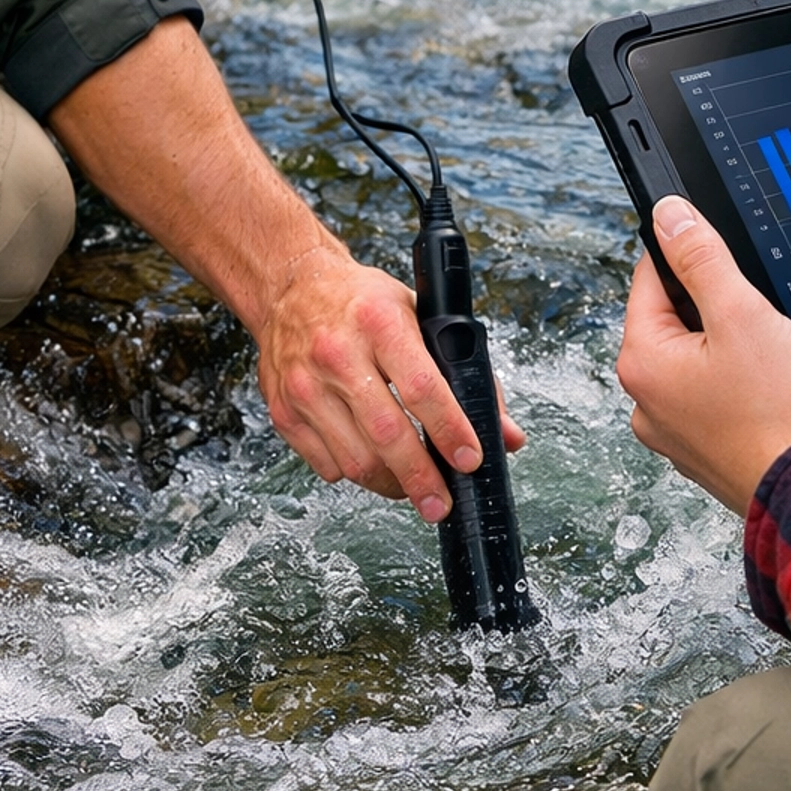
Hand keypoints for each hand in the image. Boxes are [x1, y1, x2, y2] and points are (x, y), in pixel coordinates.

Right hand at [258, 245, 525, 516]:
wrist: (292, 288)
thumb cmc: (363, 303)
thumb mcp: (421, 317)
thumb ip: (468, 375)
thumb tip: (506, 434)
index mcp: (380, 322)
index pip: (422, 386)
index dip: (450, 430)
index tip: (470, 459)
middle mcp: (338, 353)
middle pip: (387, 434)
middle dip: (421, 477)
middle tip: (441, 503)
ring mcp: (306, 385)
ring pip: (355, 460)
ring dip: (390, 483)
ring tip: (411, 483)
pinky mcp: (285, 411)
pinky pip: (327, 465)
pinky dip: (355, 474)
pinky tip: (372, 460)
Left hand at [618, 197, 790, 513]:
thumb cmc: (779, 414)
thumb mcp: (741, 313)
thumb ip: (702, 258)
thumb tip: (668, 216)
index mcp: (645, 364)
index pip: (651, 280)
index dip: (689, 252)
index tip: (720, 240)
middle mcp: (657, 404)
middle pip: (693, 323)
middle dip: (744, 307)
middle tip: (779, 307)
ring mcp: (692, 434)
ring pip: (734, 363)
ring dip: (779, 349)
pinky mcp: (730, 454)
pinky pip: (761, 402)